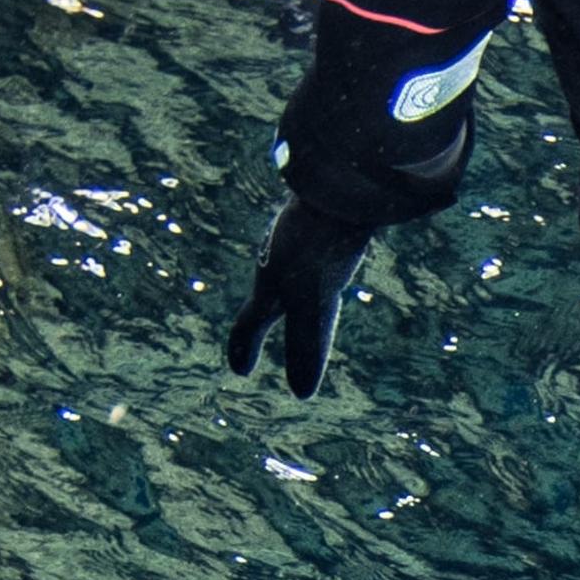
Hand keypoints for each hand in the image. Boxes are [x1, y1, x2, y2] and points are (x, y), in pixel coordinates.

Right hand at [222, 201, 362, 402]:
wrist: (337, 184)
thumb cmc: (318, 246)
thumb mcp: (312, 303)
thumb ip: (305, 346)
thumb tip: (301, 395)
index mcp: (271, 285)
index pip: (251, 325)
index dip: (244, 349)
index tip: (241, 372)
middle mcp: (280, 261)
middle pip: (270, 296)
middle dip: (267, 315)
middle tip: (261, 326)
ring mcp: (301, 237)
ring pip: (293, 264)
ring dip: (293, 280)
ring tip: (305, 285)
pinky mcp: (327, 219)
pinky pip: (322, 238)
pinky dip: (324, 249)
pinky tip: (339, 243)